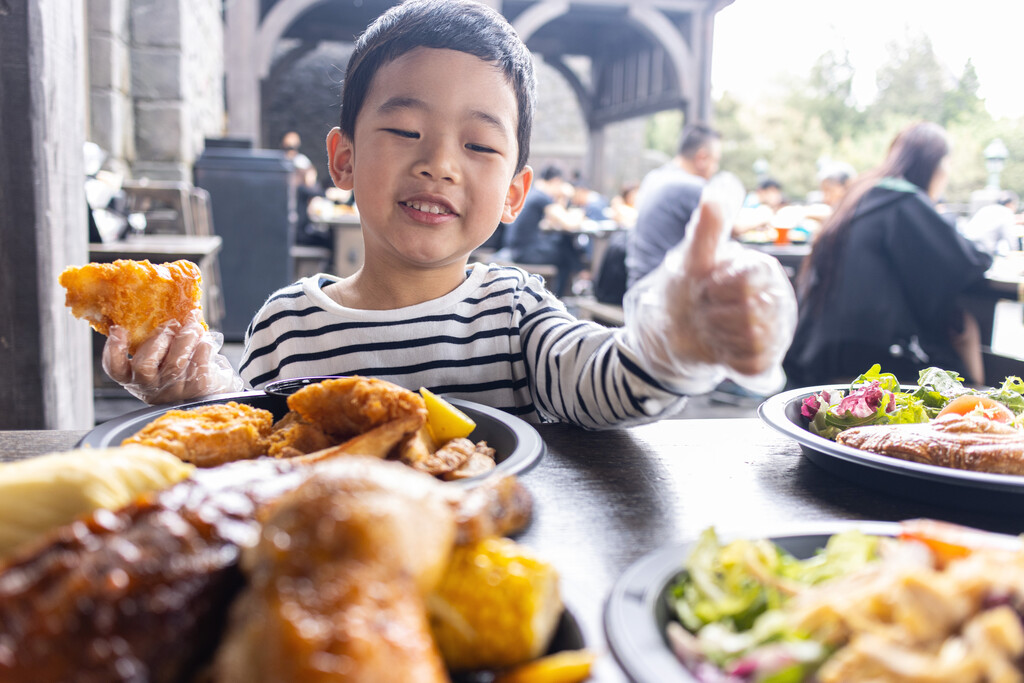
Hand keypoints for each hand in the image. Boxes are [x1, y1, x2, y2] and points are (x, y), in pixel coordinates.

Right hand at [103, 310, 242, 403]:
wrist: (208, 388)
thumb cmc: (180, 366)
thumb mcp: (160, 357)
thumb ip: (154, 340)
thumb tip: (159, 308)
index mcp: (135, 377)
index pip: (115, 368)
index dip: (113, 349)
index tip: (119, 328)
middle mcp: (151, 387)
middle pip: (144, 365)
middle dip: (158, 339)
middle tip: (172, 324)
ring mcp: (174, 390)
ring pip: (175, 363)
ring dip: (186, 337)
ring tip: (193, 323)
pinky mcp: (197, 389)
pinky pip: (199, 364)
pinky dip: (203, 346)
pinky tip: (204, 339)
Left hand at [667, 201, 795, 377]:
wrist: (672, 328)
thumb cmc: (687, 285)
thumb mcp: (693, 254)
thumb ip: (710, 221)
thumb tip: (725, 180)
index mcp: (765, 270)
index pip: (747, 283)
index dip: (717, 287)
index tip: (706, 284)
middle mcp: (779, 300)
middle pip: (747, 313)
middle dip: (712, 312)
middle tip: (705, 308)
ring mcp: (776, 333)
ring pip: (748, 340)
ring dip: (717, 335)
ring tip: (711, 326)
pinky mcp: (766, 362)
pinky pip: (750, 365)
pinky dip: (727, 359)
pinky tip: (720, 348)